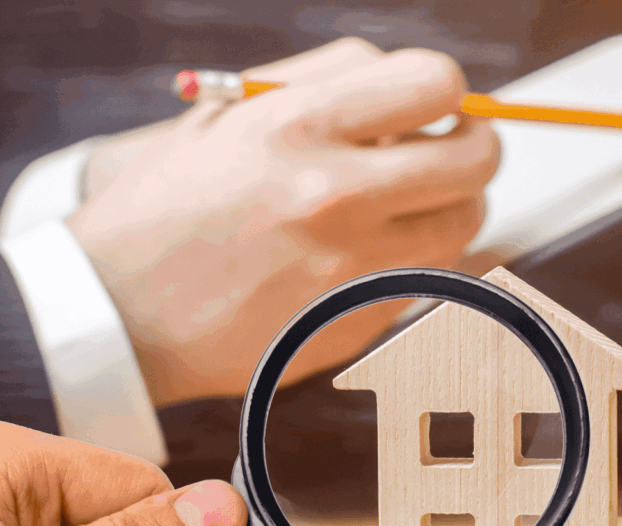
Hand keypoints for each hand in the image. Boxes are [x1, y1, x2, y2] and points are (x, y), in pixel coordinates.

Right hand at [67, 37, 500, 406]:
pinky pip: (433, 277)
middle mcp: (335, 194)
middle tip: (450, 153)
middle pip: (476, 158)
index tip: (435, 107)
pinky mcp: (360, 321)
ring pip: (466, 223)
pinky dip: (422, 257)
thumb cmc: (171, 203)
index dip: (446, 90)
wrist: (119, 312)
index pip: (435, 82)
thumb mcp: (229, 113)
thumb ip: (329, 83)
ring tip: (410, 206)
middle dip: (473, 148)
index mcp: (297, 126)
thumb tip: (421, 87)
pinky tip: (378, 254)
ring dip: (453, 206)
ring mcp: (354, 267)